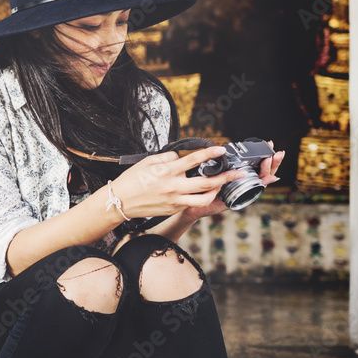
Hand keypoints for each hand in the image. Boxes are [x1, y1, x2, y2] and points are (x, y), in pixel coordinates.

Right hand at [110, 145, 270, 219]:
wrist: (119, 202)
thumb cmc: (131, 180)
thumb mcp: (147, 162)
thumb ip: (167, 158)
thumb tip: (181, 157)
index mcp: (167, 171)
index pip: (193, 160)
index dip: (210, 153)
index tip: (221, 149)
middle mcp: (173, 186)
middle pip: (207, 183)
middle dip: (226, 177)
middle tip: (238, 173)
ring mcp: (175, 200)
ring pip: (204, 197)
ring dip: (216, 190)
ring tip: (222, 184)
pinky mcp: (173, 209)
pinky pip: (193, 203)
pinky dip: (201, 197)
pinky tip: (204, 191)